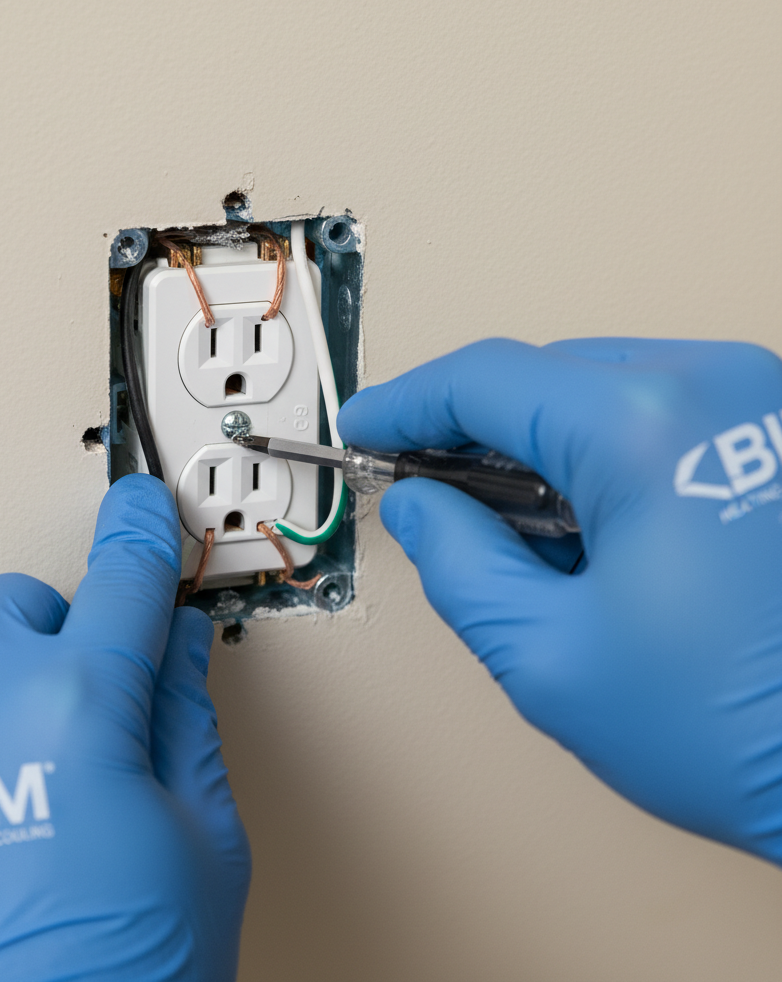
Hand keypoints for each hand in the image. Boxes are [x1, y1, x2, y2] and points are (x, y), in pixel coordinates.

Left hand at [0, 475, 249, 981]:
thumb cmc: (120, 981)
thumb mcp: (201, 847)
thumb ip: (186, 724)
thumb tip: (176, 650)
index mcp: (77, 705)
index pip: (122, 581)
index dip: (142, 536)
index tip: (143, 511)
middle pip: (15, 608)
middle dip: (57, 637)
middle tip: (82, 708)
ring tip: (12, 810)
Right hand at [339, 338, 781, 864]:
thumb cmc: (739, 730)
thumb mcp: (549, 657)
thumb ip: (458, 565)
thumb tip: (418, 508)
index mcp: (645, 428)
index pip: (485, 380)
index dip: (406, 403)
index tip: (365, 427)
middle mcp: (713, 386)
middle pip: (542, 375)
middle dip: (470, 430)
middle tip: (425, 489)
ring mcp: (761, 401)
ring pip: (597, 390)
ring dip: (536, 447)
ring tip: (514, 531)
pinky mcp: (780, 432)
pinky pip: (655, 412)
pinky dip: (597, 455)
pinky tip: (587, 528)